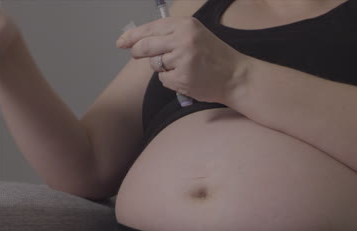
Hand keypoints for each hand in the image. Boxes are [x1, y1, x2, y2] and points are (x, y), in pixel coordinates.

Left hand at [116, 17, 247, 103]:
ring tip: (181, 67)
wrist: (235, 75)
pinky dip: (171, 80)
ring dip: (162, 68)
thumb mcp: (194, 35)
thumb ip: (170, 36)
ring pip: (155, 64)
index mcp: (185, 25)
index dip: (132, 36)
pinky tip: (186, 77)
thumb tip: (138, 42)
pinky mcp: (182, 77)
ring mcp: (182, 58)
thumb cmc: (213, 56)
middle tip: (136, 54)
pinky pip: (163, 79)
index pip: (151, 28)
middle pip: (145, 46)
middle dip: (137, 52)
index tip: (121, 42)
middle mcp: (183, 39)